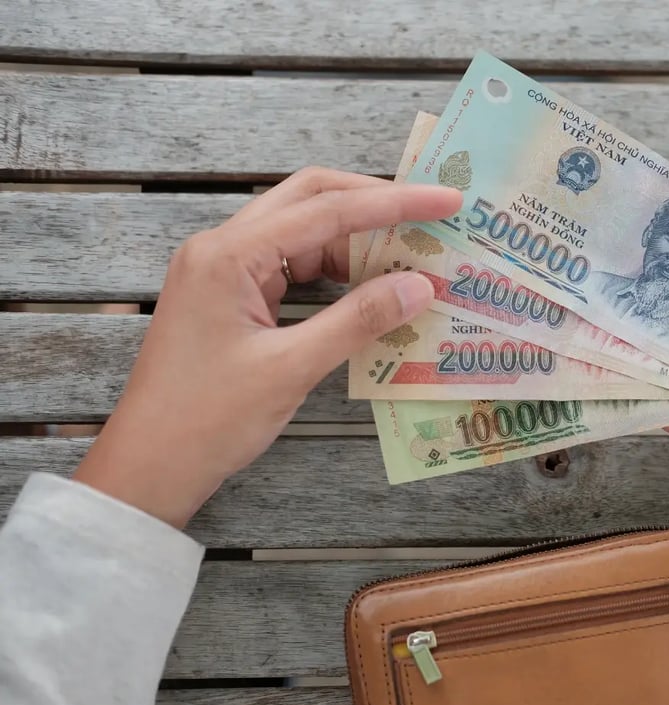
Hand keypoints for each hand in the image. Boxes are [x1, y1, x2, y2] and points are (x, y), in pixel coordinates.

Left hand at [74, 168, 460, 528]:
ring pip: (301, 232)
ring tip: (408, 258)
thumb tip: (420, 286)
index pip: (326, 210)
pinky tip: (368, 288)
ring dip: (354, 240)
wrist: (149, 467)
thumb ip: (358, 320)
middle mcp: (222, 248)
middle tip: (430, 216)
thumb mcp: (292, 369)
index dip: (394, 203)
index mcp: (228, 255)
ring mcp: (223, 271)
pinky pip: (289, 265)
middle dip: (373, 204)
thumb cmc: (208, 420)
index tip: (447, 201)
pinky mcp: (229, 297)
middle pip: (309, 200)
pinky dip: (332, 270)